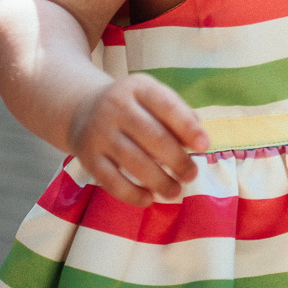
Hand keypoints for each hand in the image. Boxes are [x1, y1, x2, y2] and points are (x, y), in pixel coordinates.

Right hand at [67, 74, 209, 206]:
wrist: (83, 109)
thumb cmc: (133, 106)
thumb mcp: (154, 97)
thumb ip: (178, 114)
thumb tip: (199, 141)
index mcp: (139, 87)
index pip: (167, 106)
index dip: (188, 128)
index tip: (204, 147)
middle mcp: (116, 107)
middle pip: (152, 136)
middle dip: (177, 159)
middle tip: (192, 175)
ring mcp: (99, 132)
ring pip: (133, 161)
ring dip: (158, 180)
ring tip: (175, 191)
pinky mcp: (87, 157)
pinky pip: (110, 180)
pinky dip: (131, 194)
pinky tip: (149, 199)